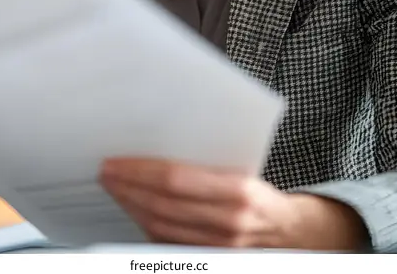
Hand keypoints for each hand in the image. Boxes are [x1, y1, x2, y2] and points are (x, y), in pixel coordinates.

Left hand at [99, 157, 367, 249]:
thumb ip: (208, 158)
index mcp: (238, 189)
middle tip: (105, 171)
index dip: (141, 171)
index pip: (176, 180)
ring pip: (160, 228)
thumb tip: (162, 138)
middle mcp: (229, 221)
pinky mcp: (211, 258)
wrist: (290, 230)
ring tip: (114, 187)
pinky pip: (167, 243)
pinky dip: (145, 225)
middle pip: (162, 206)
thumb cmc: (262, 189)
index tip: (116, 161)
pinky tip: (134, 208)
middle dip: (128, 187)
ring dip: (130, 206)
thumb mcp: (242, 164)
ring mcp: (219, 246)